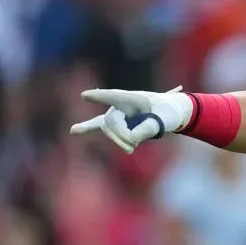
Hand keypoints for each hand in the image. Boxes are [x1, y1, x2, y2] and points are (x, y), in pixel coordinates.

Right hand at [69, 86, 192, 153]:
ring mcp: (117, 113)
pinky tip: (73, 131)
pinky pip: (96, 124)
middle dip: (119, 136)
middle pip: (110, 120)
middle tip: (133, 148)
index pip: (114, 97)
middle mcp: (121, 104)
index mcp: (134, 98)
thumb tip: (131, 140)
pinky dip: (86, 128)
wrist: (172, 112)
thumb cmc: (169, 111)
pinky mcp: (116, 124)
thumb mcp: (164, 119)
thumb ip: (148, 129)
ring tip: (131, 149)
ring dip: (119, 140)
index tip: (84, 96)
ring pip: (107, 128)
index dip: (100, 97)